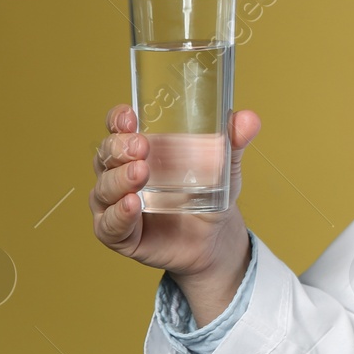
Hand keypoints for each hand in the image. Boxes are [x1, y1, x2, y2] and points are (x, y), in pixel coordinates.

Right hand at [89, 104, 260, 285]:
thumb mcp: (224, 166)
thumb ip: (233, 142)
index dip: (118, 119)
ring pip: (104, 188)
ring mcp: (116, 204)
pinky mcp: (119, 234)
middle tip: (141, 146)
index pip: (118, 128)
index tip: (130, 115)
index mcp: (139, 149)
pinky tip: (132, 204)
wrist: (214, 238)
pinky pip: (109, 225)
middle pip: (106, 155)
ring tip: (140, 173)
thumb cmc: (209, 194)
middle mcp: (121, 173)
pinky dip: (118, 214)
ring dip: (119, 179)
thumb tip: (250, 118)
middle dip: (119, 147)